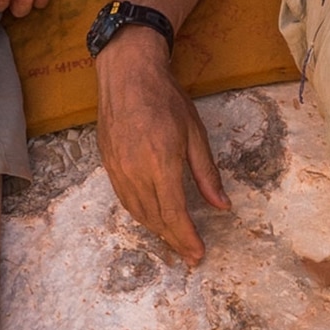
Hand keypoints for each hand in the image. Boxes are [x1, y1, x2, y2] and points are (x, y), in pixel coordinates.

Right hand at [94, 26, 228, 263]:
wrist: (127, 74)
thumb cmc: (166, 98)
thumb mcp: (195, 133)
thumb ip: (206, 173)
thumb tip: (221, 205)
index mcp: (161, 162)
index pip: (174, 213)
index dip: (187, 238)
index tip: (198, 254)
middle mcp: (135, 171)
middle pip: (155, 219)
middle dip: (174, 241)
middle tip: (190, 255)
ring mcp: (118, 169)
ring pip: (138, 213)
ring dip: (157, 231)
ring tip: (175, 241)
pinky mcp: (108, 165)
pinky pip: (125, 200)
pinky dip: (141, 215)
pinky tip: (153, 218)